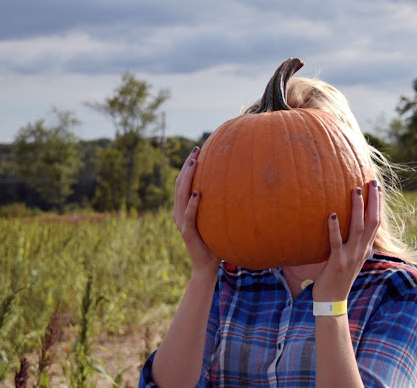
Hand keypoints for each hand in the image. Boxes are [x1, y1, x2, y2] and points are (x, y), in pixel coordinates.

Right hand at [172, 147, 220, 275]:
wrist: (207, 266)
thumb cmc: (214, 242)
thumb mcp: (215, 220)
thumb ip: (218, 206)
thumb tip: (237, 187)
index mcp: (183, 208)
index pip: (182, 182)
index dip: (188, 166)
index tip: (197, 150)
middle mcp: (179, 213)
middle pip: (179, 184)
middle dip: (187, 165)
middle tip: (196, 150)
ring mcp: (181, 222)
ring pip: (181, 195)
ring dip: (188, 177)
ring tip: (195, 163)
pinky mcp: (187, 232)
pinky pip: (189, 215)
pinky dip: (192, 203)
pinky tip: (198, 191)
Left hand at [312, 180, 381, 301]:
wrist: (332, 301)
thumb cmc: (337, 276)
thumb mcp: (348, 257)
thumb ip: (348, 241)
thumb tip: (340, 219)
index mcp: (366, 248)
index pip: (376, 222)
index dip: (378, 204)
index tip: (377, 186)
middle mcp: (361, 250)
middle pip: (372, 222)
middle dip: (373, 201)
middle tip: (371, 181)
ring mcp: (350, 256)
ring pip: (358, 229)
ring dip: (357, 208)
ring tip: (354, 190)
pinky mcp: (337, 263)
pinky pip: (336, 242)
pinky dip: (334, 228)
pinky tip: (332, 214)